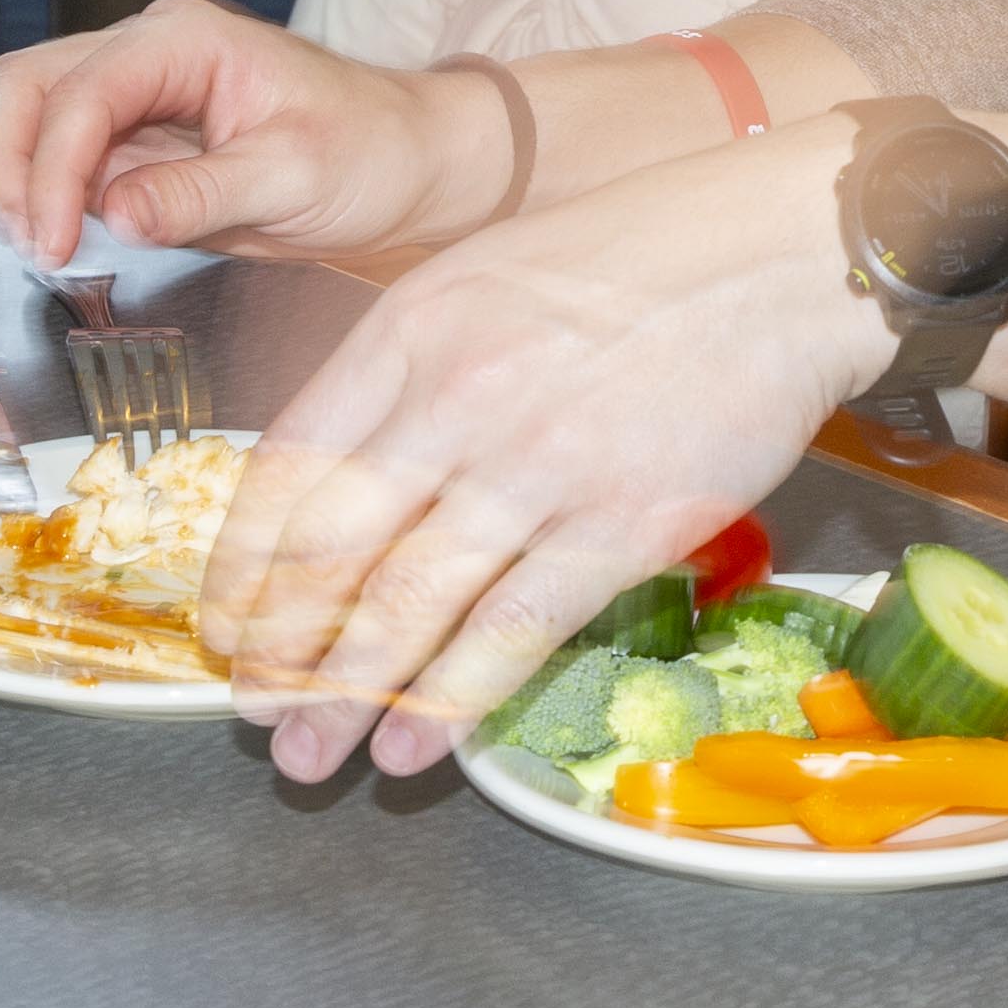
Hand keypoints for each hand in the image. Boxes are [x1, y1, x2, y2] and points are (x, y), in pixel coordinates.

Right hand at [0, 0, 492, 263]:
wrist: (410, 165)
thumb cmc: (371, 150)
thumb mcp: (294, 178)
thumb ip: (199, 195)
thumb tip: (115, 216)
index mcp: (185, 41)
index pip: (81, 92)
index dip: (52, 171)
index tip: (54, 241)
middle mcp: (148, 54)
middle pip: (26, 86)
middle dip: (8, 166)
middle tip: (30, 244)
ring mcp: (136, 96)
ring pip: (29, 117)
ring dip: (13, 181)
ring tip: (41, 247)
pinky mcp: (135, 142)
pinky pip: (59, 159)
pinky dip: (41, 198)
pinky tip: (62, 242)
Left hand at [198, 139, 890, 780]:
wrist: (783, 254)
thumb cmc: (648, 253)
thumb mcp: (491, 274)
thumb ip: (416, 366)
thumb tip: (353, 467)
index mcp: (411, 328)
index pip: (287, 463)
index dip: (243, 561)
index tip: (224, 618)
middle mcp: (456, 398)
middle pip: (329, 548)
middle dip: (278, 646)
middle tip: (250, 705)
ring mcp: (538, 466)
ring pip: (407, 604)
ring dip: (343, 693)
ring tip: (309, 754)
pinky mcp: (621, 525)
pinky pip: (512, 630)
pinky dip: (451, 699)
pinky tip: (415, 744)